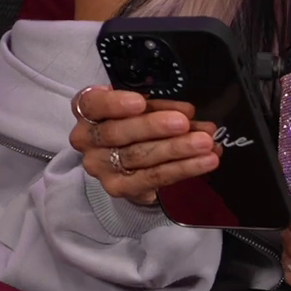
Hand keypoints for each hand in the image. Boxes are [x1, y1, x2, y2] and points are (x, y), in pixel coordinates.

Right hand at [70, 85, 219, 203]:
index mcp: (86, 109)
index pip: (92, 104)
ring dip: (176, 149)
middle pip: (117, 133)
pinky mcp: (118, 188)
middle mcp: (85, 139)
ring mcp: (99, 166)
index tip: (140, 102)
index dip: (115, 104)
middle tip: (183, 123)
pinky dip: (182, 168)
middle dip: (153, 127)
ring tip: (205, 142)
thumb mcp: (141, 107)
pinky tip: (205, 161)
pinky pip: (153, 177)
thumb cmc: (134, 123)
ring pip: (138, 156)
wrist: (124, 162)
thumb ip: (159, 106)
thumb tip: (189, 113)